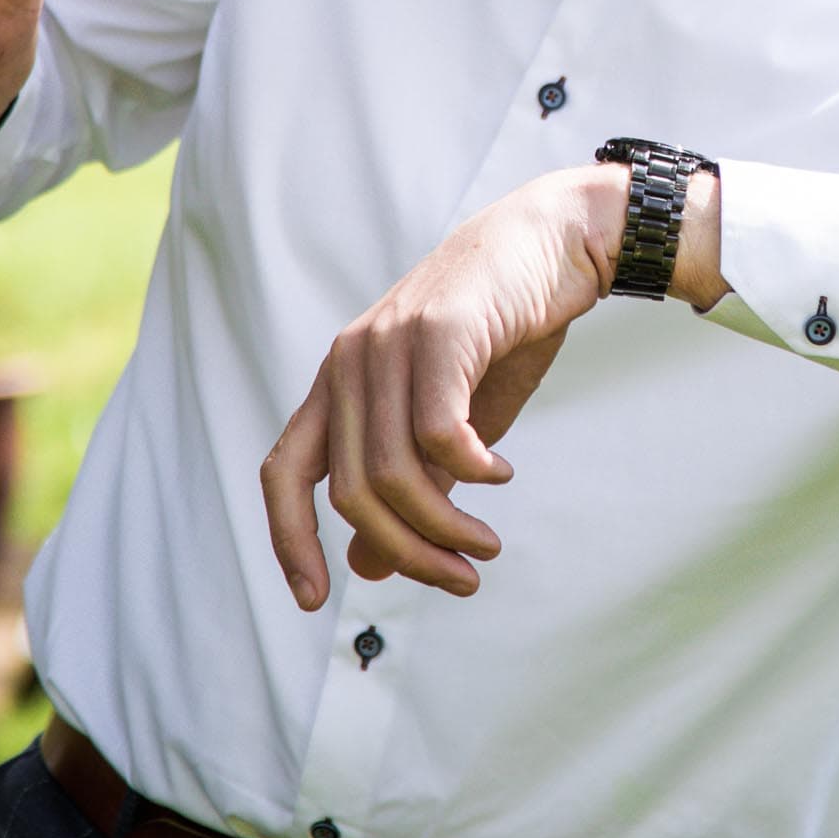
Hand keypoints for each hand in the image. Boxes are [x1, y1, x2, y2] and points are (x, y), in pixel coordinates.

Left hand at [259, 165, 627, 608]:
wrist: (554, 239)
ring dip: (447, 528)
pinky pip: (437, 431)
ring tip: (488, 546)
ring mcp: (389, 343)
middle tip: (464, 580)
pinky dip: (470, 471)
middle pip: (354, 494)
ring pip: (396, 473)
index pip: (283, 471)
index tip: (313, 599)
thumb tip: (368, 566)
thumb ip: (412, 485)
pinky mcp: (439, 332)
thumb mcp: (452, 421)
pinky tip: (499, 475)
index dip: (288, 539)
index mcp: (339, 383)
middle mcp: (349, 362)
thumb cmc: (503, 330)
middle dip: (410, 553)